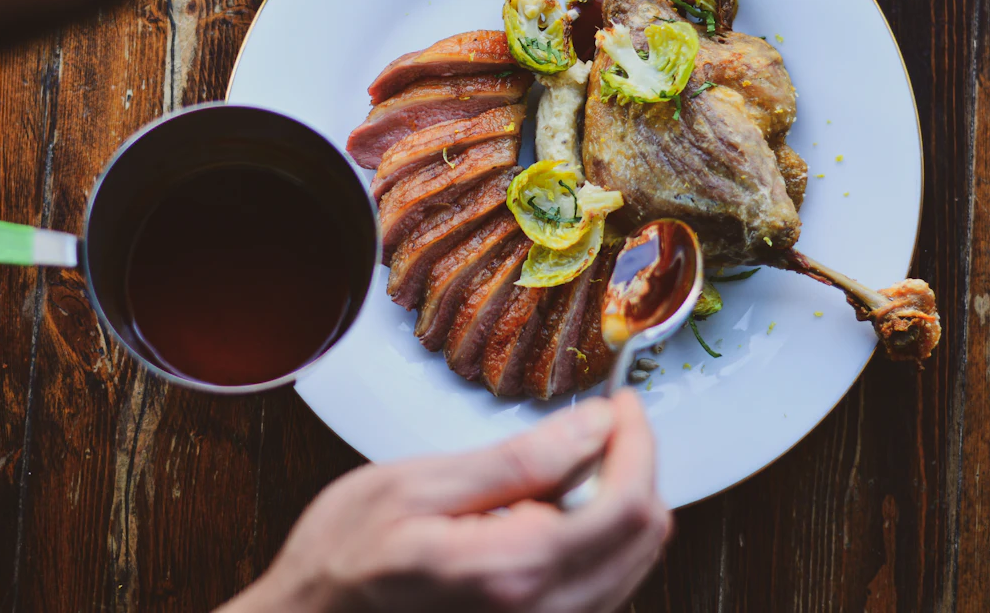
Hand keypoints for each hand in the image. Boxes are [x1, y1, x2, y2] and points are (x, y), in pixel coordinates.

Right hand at [221, 390, 670, 612]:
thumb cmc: (345, 557)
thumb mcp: (418, 486)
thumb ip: (517, 461)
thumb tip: (594, 428)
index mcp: (516, 570)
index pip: (626, 505)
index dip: (637, 442)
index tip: (621, 404)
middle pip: (644, 536)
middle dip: (635, 467)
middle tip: (600, 424)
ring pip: (632, 562)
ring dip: (620, 501)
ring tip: (572, 461)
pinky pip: (604, 585)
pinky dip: (599, 536)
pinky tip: (556, 508)